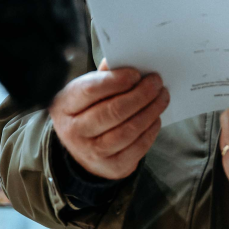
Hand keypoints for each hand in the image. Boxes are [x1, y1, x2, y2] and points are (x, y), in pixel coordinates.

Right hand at [50, 60, 169, 179]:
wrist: (82, 149)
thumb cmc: (88, 109)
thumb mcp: (86, 90)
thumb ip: (105, 74)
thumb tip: (131, 60)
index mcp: (65, 105)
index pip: (90, 90)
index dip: (116, 81)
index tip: (136, 73)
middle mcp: (74, 132)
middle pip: (112, 111)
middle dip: (140, 95)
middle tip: (156, 82)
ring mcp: (92, 153)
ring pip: (127, 131)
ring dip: (150, 111)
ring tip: (162, 97)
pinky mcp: (111, 167)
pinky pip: (137, 148)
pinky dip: (150, 131)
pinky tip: (156, 118)